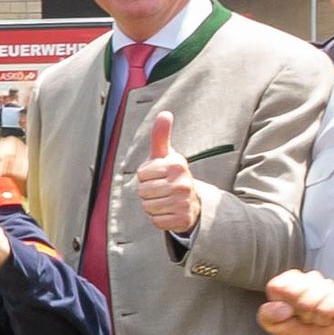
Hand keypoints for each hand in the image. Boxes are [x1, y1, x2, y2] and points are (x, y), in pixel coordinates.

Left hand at [131, 112, 201, 236]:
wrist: (192, 202)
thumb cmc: (172, 175)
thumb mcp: (166, 156)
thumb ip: (161, 136)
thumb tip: (164, 113)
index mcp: (177, 165)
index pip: (141, 174)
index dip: (145, 176)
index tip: (159, 176)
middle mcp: (183, 183)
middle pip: (142, 191)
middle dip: (147, 192)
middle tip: (161, 190)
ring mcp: (184, 202)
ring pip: (148, 207)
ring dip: (152, 206)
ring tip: (165, 200)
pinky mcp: (182, 219)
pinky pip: (155, 221)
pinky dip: (159, 218)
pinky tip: (169, 212)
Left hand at [257, 270, 333, 334]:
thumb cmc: (293, 329)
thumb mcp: (272, 324)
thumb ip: (268, 314)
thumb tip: (283, 308)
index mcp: (286, 282)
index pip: (280, 285)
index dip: (282, 302)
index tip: (286, 311)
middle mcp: (307, 279)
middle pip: (297, 290)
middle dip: (298, 309)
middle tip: (301, 317)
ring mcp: (325, 285)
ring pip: (314, 296)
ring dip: (311, 314)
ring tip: (312, 318)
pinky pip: (330, 304)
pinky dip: (324, 316)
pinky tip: (323, 319)